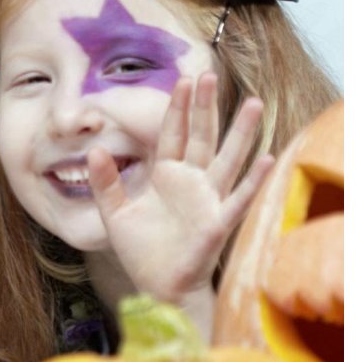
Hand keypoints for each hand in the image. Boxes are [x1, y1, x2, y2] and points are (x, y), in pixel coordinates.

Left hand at [87, 73, 273, 318]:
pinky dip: (253, 180)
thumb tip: (94, 150)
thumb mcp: (114, 212)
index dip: (178, 108)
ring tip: (253, 104)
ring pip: (227, 159)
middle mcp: (191, 182)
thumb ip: (105, 182)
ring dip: (240, 133)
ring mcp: (207, 200)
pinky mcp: (217, 223)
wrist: (156, 286)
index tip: (183, 80)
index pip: (174, 134)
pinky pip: (238, 199)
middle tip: (208, 74)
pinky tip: (267, 158)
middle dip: (204, 107)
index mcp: (166, 176)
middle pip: (201, 136)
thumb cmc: (141, 250)